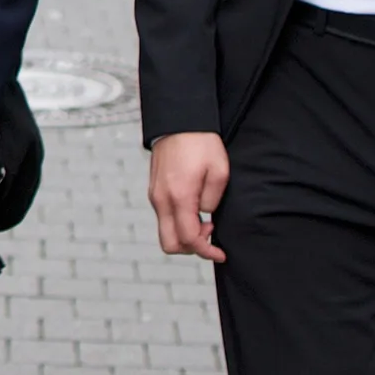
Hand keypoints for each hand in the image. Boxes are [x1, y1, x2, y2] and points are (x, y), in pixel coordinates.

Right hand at [148, 131, 229, 260]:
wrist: (179, 121)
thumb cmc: (201, 142)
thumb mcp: (219, 171)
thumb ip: (212, 200)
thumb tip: (204, 215)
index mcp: (179, 196)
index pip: (188, 239)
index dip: (206, 252)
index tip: (220, 252)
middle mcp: (162, 200)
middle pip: (169, 244)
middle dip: (191, 249)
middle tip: (209, 235)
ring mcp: (155, 196)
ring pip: (165, 232)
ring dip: (185, 235)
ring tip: (204, 219)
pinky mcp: (154, 191)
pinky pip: (164, 218)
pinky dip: (178, 223)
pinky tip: (193, 210)